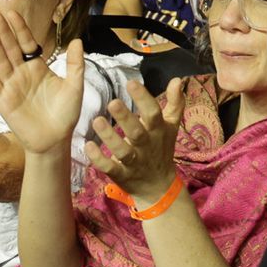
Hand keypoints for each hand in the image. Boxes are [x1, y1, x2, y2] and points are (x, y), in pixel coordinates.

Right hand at [0, 8, 86, 156]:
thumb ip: (75, 65)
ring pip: (0, 62)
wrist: (55, 141)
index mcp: (37, 68)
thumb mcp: (75, 87)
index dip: (20, 29)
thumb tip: (77, 41)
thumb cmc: (66, 115)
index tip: (12, 13)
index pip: (26, 43)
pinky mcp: (3, 100)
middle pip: (10, 49)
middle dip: (3, 32)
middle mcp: (22, 74)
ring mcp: (11, 86)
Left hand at [84, 78, 186, 202]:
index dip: (144, 99)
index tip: (131, 83)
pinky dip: (99, 159)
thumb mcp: (171, 126)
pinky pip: (110, 168)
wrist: (159, 187)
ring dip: (110, 137)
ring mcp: (134, 163)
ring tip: (96, 121)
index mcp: (158, 131)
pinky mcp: (122, 176)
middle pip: (137, 133)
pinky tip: (88, 146)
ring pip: (123, 151)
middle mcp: (147, 146)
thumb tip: (178, 80)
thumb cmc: (161, 149)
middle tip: (112, 102)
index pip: (153, 113)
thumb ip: (175, 103)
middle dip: (126, 118)